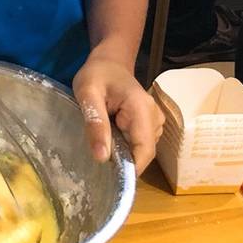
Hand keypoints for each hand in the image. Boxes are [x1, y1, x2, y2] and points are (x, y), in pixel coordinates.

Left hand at [72, 52, 163, 172]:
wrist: (108, 62)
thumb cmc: (96, 75)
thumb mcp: (87, 93)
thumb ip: (95, 122)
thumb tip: (101, 158)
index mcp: (142, 109)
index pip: (144, 150)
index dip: (130, 169)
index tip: (109, 180)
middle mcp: (154, 118)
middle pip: (143, 153)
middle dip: (123, 163)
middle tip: (98, 167)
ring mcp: (154, 122)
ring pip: (141, 150)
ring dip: (123, 155)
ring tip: (100, 150)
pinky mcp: (149, 125)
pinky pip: (138, 144)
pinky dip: (124, 148)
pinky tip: (109, 143)